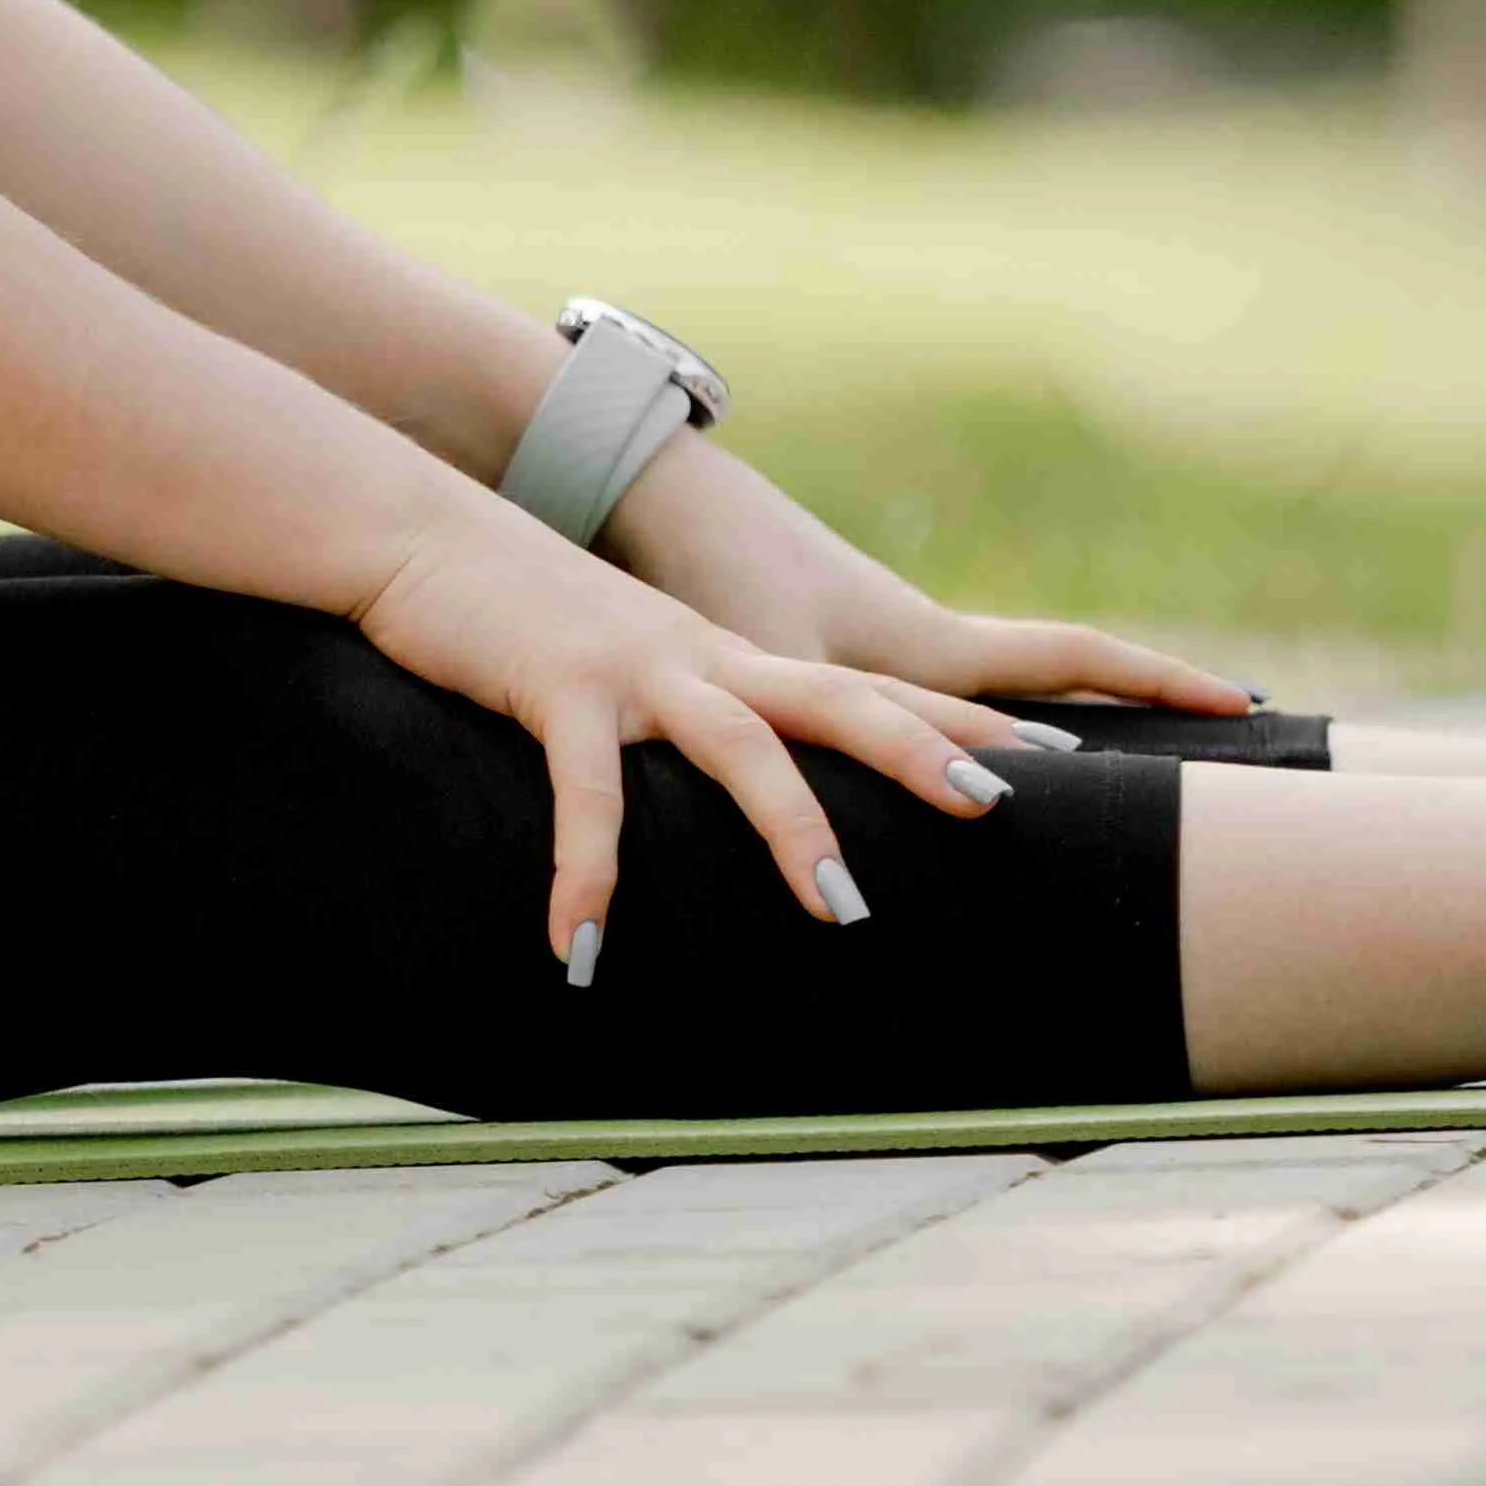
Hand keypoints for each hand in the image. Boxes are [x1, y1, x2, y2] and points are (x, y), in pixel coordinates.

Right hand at [348, 502, 1022, 973]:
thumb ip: (690, 722)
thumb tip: (736, 807)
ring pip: (741, 746)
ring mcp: (637, 667)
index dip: (960, 725)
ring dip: (793, 829)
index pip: (874, 689)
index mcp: (735, 660)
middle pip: (840, 700)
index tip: (1061, 762)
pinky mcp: (556, 685)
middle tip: (998, 809)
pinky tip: (578, 950)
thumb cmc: (529, 620)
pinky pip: (586, 792)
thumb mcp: (632, 670)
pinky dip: (586, 873)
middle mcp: (707, 659)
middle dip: (922, 754)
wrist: (424, 535)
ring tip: (840, 914)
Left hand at [602, 437, 1247, 736]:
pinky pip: (918, 716)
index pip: (1076, 660)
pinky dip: (952, 752)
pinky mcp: (827, 659)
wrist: (651, 502)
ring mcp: (881, 648)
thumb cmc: (714, 579)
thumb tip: (930, 800)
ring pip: (986, 708)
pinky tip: (957, 789)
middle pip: (1058, 681)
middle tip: (1227, 747)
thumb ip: (844, 737)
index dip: (1161, 682)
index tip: (1246, 701)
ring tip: (1105, 800)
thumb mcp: (784, 664)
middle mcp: (921, 645)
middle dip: (1135, 713)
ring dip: (1045, 742)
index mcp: (930, 645)